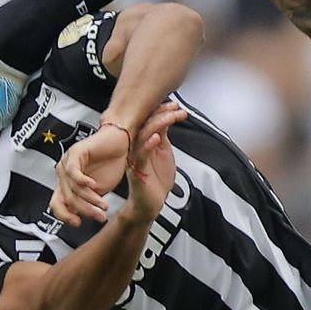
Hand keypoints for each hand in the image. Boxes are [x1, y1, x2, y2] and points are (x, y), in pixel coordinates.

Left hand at [49, 121, 132, 226]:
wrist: (120, 142)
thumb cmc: (111, 163)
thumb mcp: (99, 191)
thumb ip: (88, 202)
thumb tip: (82, 217)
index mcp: (67, 184)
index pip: (57, 204)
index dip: (65, 216)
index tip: (78, 223)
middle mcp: (64, 175)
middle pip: (68, 199)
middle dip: (86, 210)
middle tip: (99, 215)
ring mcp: (67, 163)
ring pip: (73, 188)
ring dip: (90, 199)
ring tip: (103, 204)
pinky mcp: (74, 153)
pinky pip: (73, 171)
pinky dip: (82, 181)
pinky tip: (93, 185)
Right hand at [121, 102, 187, 222]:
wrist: (150, 204)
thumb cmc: (155, 181)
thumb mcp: (163, 152)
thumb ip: (163, 136)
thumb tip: (167, 118)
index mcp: (143, 142)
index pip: (149, 121)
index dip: (161, 110)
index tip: (174, 104)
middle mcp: (136, 148)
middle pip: (145, 125)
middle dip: (161, 114)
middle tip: (175, 108)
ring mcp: (136, 158)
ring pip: (142, 136)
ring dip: (157, 125)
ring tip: (169, 117)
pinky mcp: (137, 170)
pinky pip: (141, 155)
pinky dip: (148, 145)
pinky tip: (156, 138)